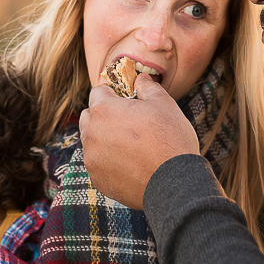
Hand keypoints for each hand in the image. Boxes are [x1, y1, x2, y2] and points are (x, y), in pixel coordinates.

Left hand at [79, 76, 198, 208]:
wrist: (174, 183)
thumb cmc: (170, 140)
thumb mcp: (164, 104)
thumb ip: (147, 87)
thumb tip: (140, 79)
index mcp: (103, 110)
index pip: (98, 92)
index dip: (113, 93)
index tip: (126, 99)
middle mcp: (91, 133)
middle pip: (89, 116)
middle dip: (104, 115)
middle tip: (128, 121)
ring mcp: (92, 159)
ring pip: (92, 141)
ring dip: (105, 138)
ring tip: (130, 144)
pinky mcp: (97, 179)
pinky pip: (98, 164)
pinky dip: (108, 161)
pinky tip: (130, 163)